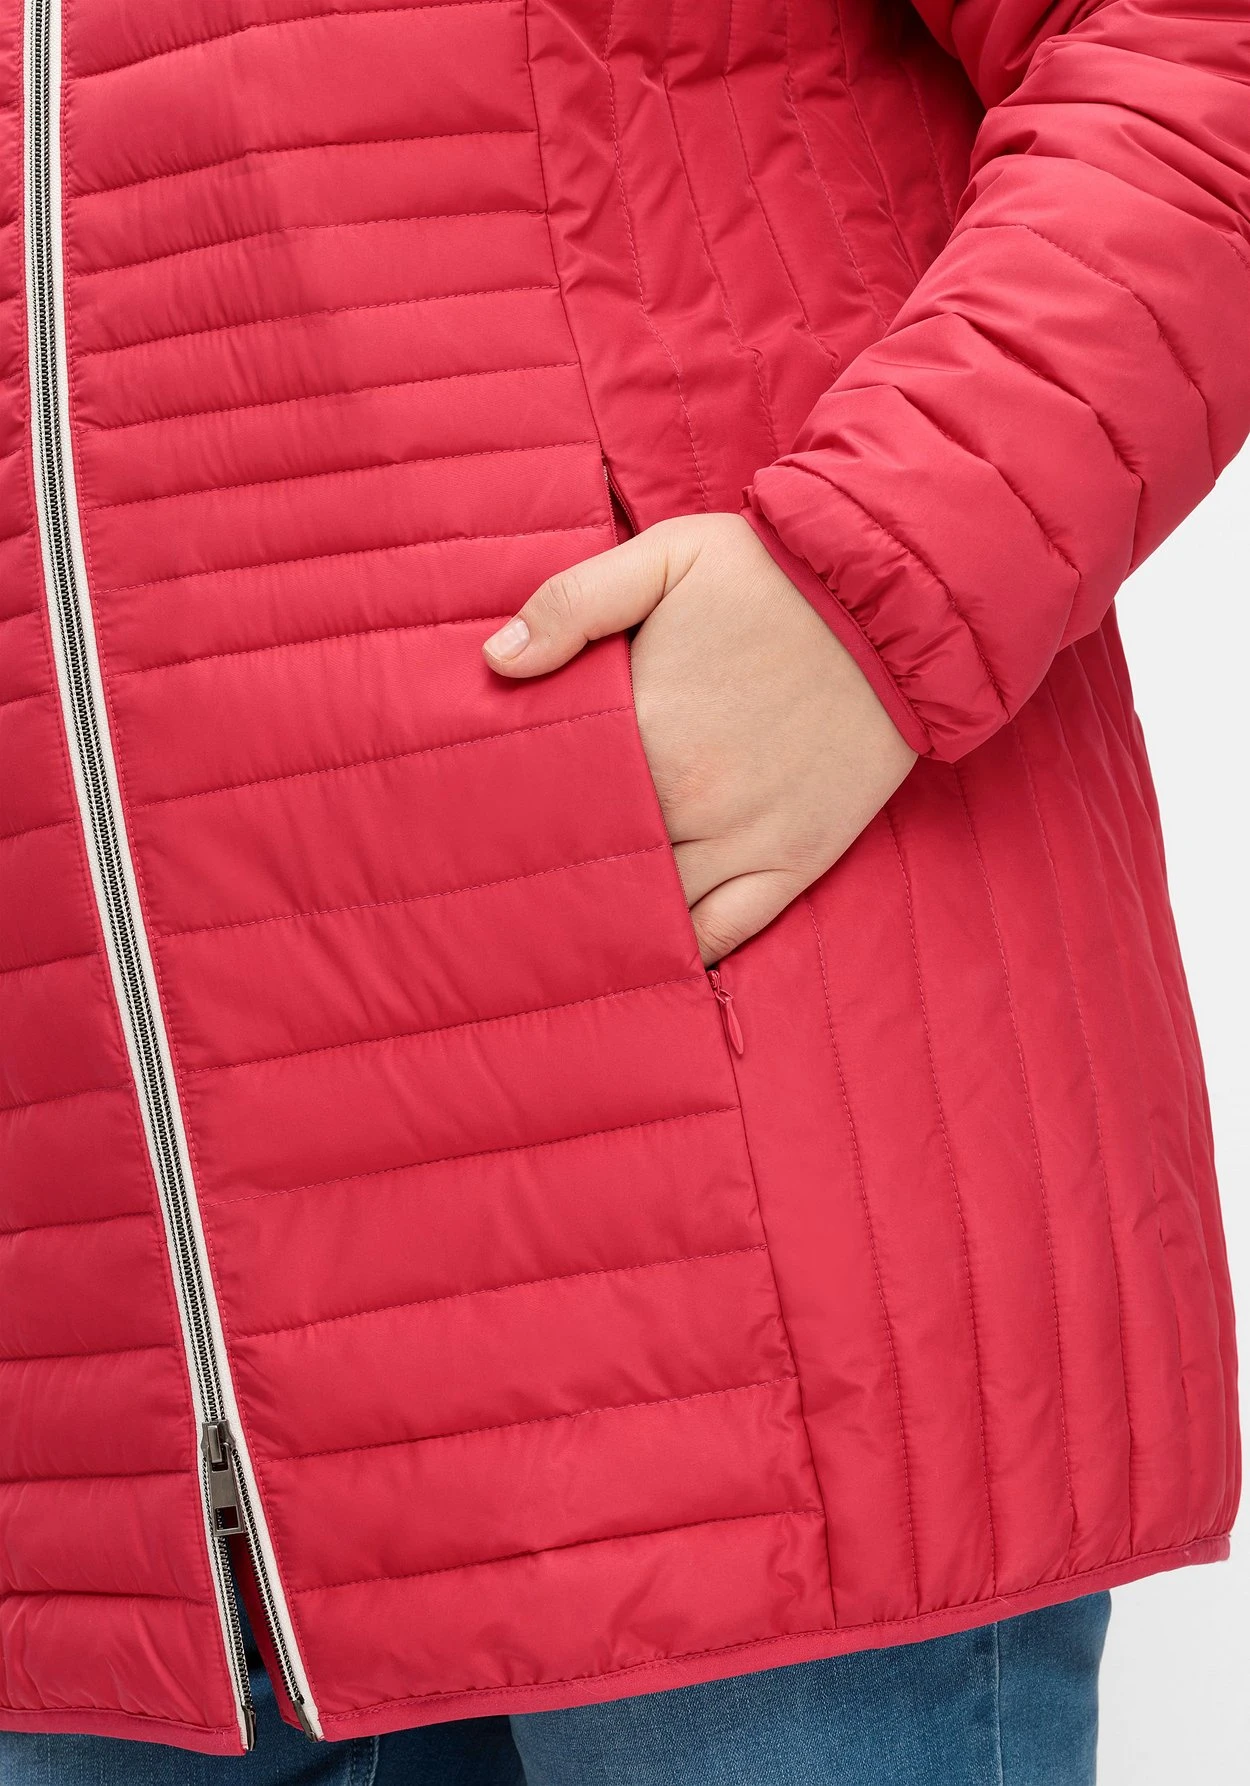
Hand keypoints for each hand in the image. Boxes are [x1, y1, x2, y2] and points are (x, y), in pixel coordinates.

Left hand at [483, 513, 915, 964]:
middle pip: (597, 854)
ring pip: (653, 903)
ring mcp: (745, 838)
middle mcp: (689, 799)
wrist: (895, 604)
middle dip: (554, 861)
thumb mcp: (665, 557)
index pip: (553, 790)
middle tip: (507, 874)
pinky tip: (648, 946)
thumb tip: (497, 660)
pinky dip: (684, 947)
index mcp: (646, 728)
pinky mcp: (796, 860)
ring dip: (611, 910)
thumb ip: (574, 604)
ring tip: (565, 917)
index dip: (518, 803)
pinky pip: (726, 930)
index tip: (485, 811)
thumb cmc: (772, 575)